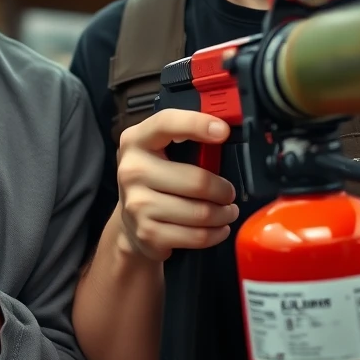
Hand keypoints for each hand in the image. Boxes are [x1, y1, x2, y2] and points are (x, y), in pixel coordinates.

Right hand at [116, 109, 238, 261]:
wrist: (129, 222)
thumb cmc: (156, 180)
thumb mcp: (161, 152)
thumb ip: (188, 140)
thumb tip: (224, 131)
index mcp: (136, 140)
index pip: (166, 123)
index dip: (196, 124)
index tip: (223, 131)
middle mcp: (132, 170)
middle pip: (196, 181)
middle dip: (223, 190)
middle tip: (229, 193)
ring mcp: (137, 204)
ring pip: (200, 212)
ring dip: (223, 214)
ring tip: (227, 211)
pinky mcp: (147, 233)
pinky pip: (196, 236)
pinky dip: (215, 234)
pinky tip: (218, 228)